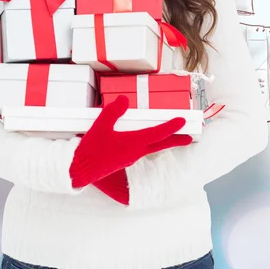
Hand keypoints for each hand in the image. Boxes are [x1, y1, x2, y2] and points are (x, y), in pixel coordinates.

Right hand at [69, 95, 191, 188]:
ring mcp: (130, 157)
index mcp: (133, 143)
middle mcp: (135, 151)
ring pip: (152, 147)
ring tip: (171, 137)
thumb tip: (124, 100)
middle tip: (188, 138)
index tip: (182, 121)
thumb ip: (113, 111)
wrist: (81, 170)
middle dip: (175, 140)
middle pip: (160, 144)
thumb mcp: (101, 125)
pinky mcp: (124, 159)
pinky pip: (142, 149)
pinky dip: (150, 143)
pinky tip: (145, 139)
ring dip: (163, 141)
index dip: (171, 127)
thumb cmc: (92, 149)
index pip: (157, 133)